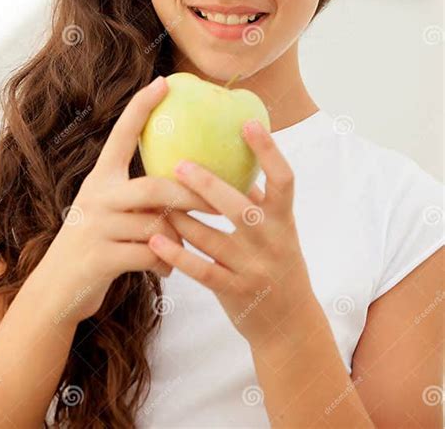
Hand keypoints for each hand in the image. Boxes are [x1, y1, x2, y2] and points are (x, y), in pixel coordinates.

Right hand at [34, 76, 216, 325]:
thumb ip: (139, 197)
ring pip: (157, 226)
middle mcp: (96, 196)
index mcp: (101, 178)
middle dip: (193, 195)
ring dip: (178, 240)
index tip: (164, 82)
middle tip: (220, 202)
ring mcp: (95, 227)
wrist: (56, 291)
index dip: (142, 107)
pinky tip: (167, 270)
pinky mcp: (99, 258)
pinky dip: (165, 265)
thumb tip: (187, 182)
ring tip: (185, 249)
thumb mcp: (110, 211)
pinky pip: (150, 256)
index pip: (122, 134)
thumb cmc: (97, 244)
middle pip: (156, 187)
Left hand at [147, 119, 313, 346]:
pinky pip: (201, 270)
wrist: (289, 321)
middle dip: (209, 185)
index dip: (269, 150)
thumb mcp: (279, 229)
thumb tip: (233, 154)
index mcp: (284, 219)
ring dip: (181, 217)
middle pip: (240, 208)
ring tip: (155, 195)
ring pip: (212, 238)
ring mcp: (254, 268)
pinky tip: (155, 240)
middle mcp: (272, 241)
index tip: (247, 123)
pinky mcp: (235, 291)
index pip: (284, 179)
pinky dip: (177, 254)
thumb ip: (259, 197)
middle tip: (180, 164)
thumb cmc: (278, 262)